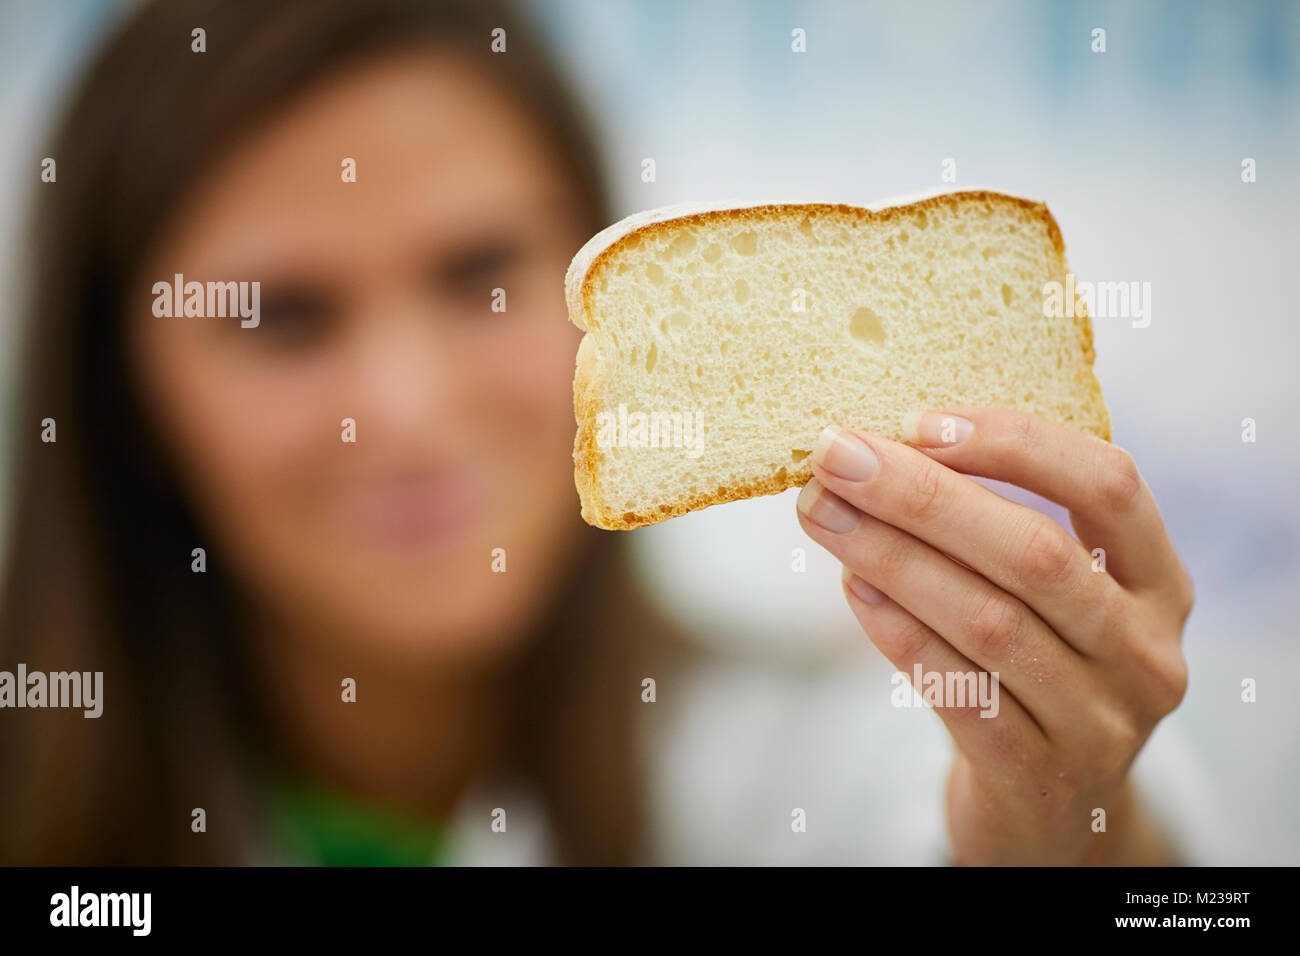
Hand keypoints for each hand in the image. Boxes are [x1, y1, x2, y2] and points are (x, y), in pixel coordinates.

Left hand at [795, 408, 1193, 864]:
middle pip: (1035, 552)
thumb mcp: (1050, 599)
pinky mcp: (1039, 777)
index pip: (1108, 483)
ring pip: (989, 620)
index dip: (1015, 441)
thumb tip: (881, 446)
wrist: (1046, 812)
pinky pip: (959, 690)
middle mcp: (1146, 651)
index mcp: (1160, 582)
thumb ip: (1000, 526)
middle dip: (924, 495)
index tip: (919, 421)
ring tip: (822, 512)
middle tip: (837, 457)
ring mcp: (1100, 722)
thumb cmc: (1032, 671)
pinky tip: (852, 584)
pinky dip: (899, 629)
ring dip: (893, 555)